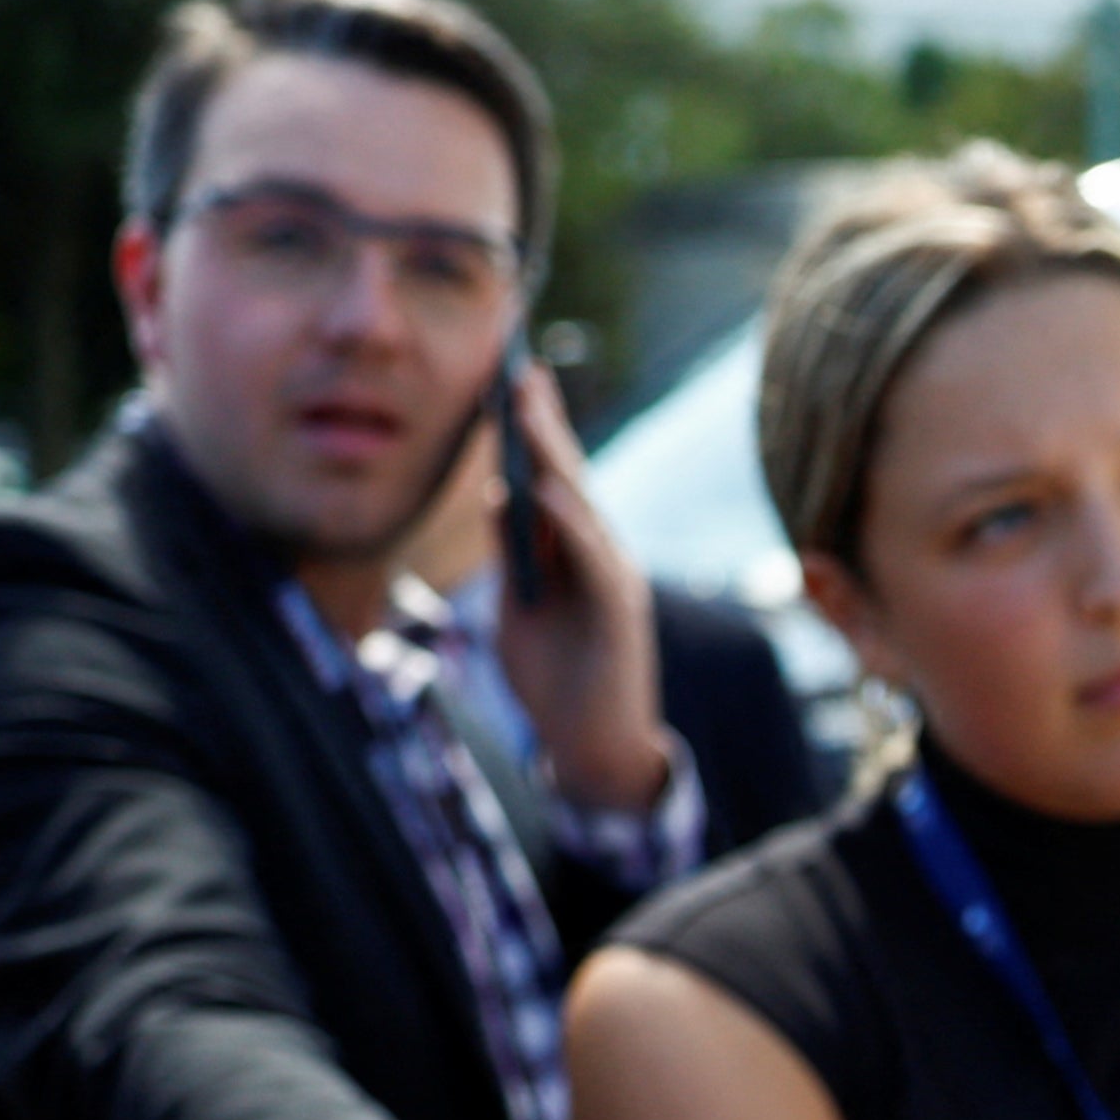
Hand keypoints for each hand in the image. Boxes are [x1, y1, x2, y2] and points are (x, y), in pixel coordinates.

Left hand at [483, 354, 672, 810]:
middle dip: (541, 425)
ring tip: (527, 413)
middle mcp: (600, 556)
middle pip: (568, 479)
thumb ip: (513, 557)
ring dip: (553, 458)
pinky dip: (572, 526)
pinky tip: (547, 493)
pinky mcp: (620, 614)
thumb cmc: (553, 682)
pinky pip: (595, 559)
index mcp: (574, 554)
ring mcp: (615, 581)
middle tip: (518, 371)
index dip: (532, 430)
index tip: (512, 378)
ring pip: (582, 507)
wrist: (592, 747)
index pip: (552, 480)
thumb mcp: (516, 609)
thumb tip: (499, 497)